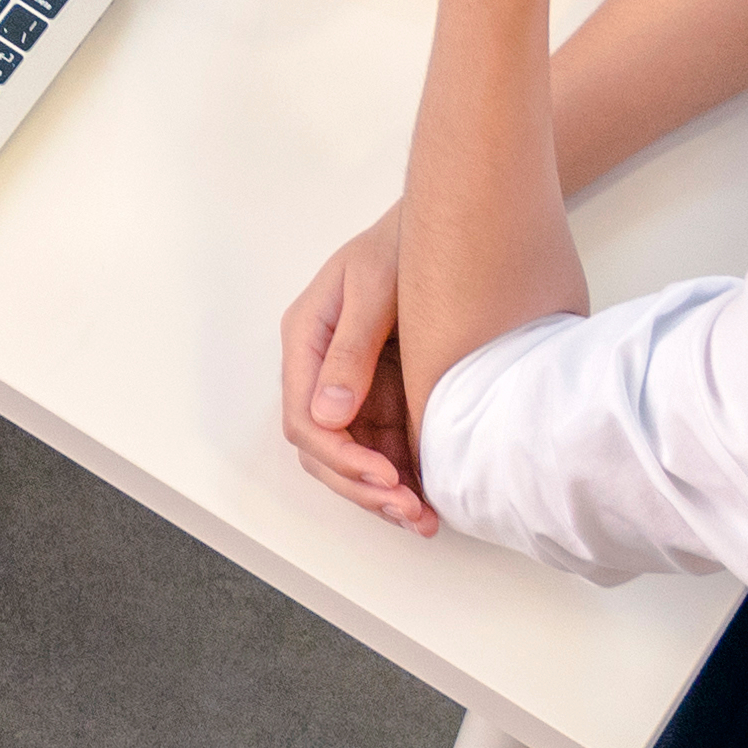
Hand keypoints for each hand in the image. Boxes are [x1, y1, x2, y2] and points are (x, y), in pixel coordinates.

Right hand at [274, 217, 435, 530]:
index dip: (342, 458)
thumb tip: (329, 415)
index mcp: (305, 341)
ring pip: (350, 458)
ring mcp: (350, 387)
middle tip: (409, 510)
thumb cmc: (400, 245)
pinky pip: (381, 448)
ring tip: (423, 518)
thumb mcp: (373, 289)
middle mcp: (319, 371)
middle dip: (363, 487)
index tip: (386, 475)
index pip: (305, 421)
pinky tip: (427, 499)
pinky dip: (400, 478)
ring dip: (382, 494)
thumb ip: (350, 350)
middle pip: (322, 451)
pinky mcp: (381, 396)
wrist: (443, 228)